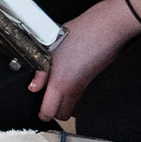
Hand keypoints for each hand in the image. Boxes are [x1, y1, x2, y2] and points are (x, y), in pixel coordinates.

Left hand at [28, 0, 140, 120]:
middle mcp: (75, 89)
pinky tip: (69, 79)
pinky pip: (83, 95)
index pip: (50, 111)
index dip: (42, 114)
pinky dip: (75, 94)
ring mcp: (87, 86)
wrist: (107, 27)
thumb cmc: (82, 32)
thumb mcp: (50, 47)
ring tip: (56, 89)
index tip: (39, 111)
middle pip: (63, 114)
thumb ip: (41, 71)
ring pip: (74, 106)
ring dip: (65, 103)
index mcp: (62, 83)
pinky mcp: (96, 81)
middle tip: (46, 100)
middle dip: (54, 111)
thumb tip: (34, 86)